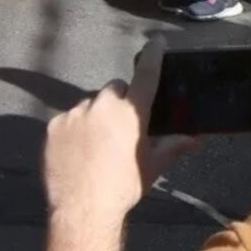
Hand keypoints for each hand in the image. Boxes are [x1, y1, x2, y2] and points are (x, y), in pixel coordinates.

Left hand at [43, 39, 198, 218]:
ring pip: (88, 105)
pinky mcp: (54, 124)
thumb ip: (172, 147)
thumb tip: (196, 139)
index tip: (156, 42)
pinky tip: (76, 152)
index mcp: (131, 112)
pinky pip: (67, 120)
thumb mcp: (152, 168)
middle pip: (114, 91)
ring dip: (93, 117)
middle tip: (119, 129)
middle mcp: (102, 104)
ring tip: (94, 147)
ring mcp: (74, 112)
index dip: (152, 58)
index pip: (146, 76)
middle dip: (118, 103)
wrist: (82, 208)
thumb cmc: (123, 187)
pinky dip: (72, 130)